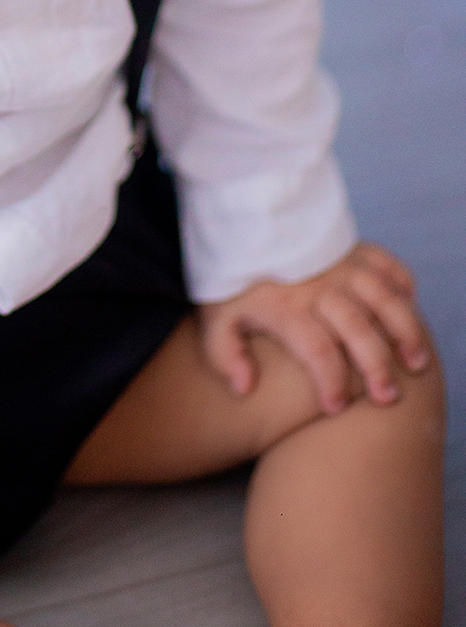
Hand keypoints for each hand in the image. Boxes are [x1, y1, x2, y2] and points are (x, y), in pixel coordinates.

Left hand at [199, 242, 429, 415]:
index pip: (317, 350)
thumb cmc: (232, 277)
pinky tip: (409, 310)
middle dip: (376, 367)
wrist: (242, 221)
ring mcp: (340, 265)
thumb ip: (225, 354)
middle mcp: (318, 286)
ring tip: (414, 362)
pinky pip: (387, 265)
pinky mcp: (354, 248)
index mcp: (285, 307)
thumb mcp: (214, 315)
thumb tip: (245, 388)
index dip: (331, 382)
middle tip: (386, 397)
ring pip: (383, 298)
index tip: (335, 407)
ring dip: (404, 330)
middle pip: (357, 328)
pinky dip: (403, 286)